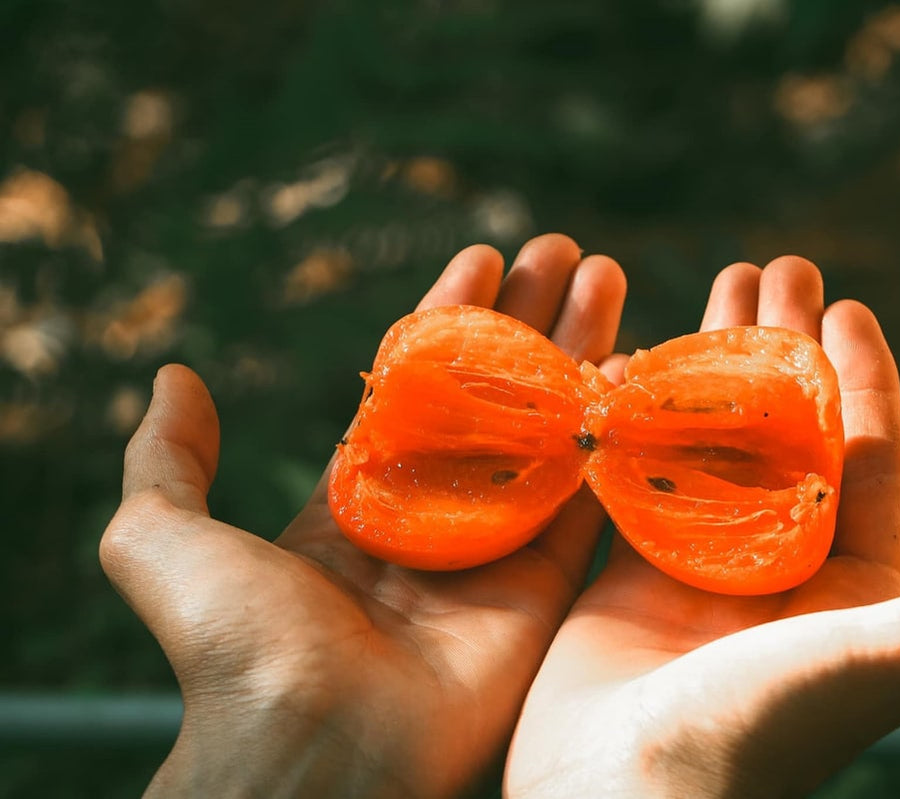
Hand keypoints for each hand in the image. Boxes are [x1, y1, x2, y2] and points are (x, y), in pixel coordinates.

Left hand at [100, 234, 626, 798]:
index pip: (417, 385)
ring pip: (550, 430)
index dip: (450, 317)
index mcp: (359, 497)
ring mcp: (496, 547)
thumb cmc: (233, 646)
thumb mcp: (161, 537)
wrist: (310, 746)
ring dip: (582, 353)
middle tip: (566, 250)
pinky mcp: (546, 585)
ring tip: (609, 275)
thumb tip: (175, 376)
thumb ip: (169, 457)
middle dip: (531, 318)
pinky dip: (611, 437)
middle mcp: (435, 513)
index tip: (483, 255)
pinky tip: (633, 367)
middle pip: (496, 393)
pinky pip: (588, 499)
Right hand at [504, 257, 899, 797]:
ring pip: (714, 440)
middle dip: (784, 347)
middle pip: (789, 431)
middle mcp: (781, 567)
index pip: (871, 454)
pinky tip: (632, 359)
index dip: (865, 375)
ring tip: (707, 291)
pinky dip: (641, 416)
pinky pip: (642, 473)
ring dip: (714, 364)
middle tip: (772, 269)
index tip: (846, 304)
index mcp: (856, 582)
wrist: (631, 795)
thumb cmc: (771, 728)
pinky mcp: (630, 568)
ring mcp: (702, 565)